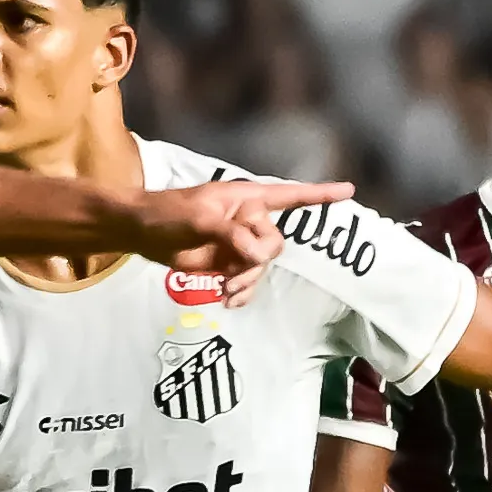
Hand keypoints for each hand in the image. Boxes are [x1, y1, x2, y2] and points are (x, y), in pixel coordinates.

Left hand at [130, 178, 354, 297]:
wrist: (142, 233)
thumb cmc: (168, 214)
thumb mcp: (200, 219)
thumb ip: (232, 235)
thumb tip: (257, 254)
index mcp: (247, 199)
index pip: (289, 195)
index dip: (320, 195)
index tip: (349, 191)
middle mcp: (248, 219)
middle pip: (275, 244)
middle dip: (258, 261)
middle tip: (233, 270)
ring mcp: (239, 243)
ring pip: (262, 267)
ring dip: (247, 282)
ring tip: (225, 291)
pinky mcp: (228, 264)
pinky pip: (247, 281)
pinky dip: (240, 293)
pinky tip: (227, 300)